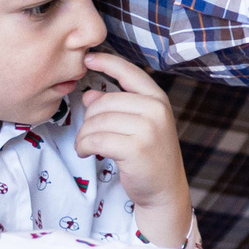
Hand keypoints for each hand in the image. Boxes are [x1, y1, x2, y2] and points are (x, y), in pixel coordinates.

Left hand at [74, 51, 191, 245]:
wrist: (164, 190)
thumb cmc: (149, 156)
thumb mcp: (138, 125)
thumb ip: (116, 106)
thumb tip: (89, 94)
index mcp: (157, 99)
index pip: (128, 72)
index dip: (106, 61)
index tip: (88, 58)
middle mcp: (156, 110)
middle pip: (103, 102)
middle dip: (88, 120)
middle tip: (88, 135)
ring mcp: (148, 129)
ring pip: (96, 121)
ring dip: (84, 136)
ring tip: (87, 146)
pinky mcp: (136, 148)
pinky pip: (95, 139)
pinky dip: (84, 147)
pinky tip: (86, 153)